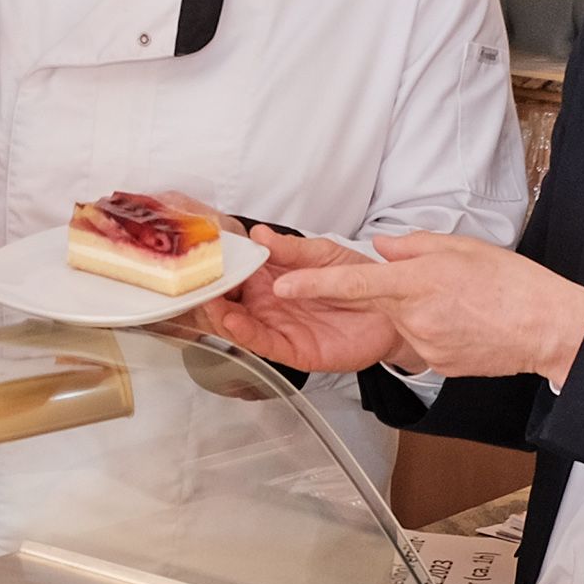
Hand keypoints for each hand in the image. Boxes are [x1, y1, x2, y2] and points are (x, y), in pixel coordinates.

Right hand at [198, 227, 412, 372]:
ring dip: (218, 314)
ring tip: (207, 302)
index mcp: (271, 276)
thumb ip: (291, 249)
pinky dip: (244, 333)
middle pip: (228, 300)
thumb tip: (258, 233)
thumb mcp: (323, 254)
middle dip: (208, 292)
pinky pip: (262, 343)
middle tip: (192, 283)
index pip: (235, 270)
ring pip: (237, 324)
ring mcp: (276, 326)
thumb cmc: (358, 280)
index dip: (216, 265)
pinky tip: (231, 321)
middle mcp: (267, 303)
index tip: (198, 255)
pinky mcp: (291, 350)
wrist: (391, 312)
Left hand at [272, 231, 583, 382]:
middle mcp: (413, 315)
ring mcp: (423, 344)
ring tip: (463, 305)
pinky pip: (421, 341)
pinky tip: (466, 324)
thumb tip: (382, 248)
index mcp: (416, 281)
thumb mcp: (461, 247)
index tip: (281, 285)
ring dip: (420, 312)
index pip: (351, 283)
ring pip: (402, 323)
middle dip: (393, 294)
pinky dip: (436, 330)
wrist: (549, 328)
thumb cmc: (512, 284)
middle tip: (439, 288)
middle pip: (379, 303)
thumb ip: (412, 246)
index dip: (313, 284)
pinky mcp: (435, 364)